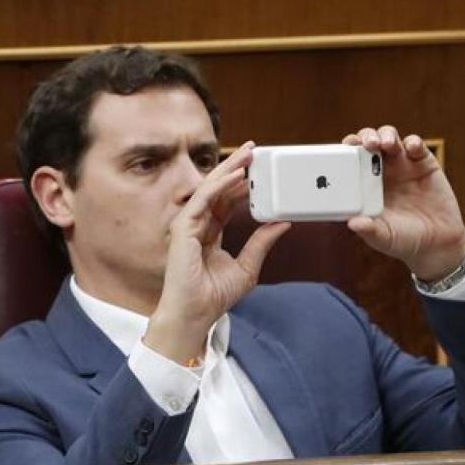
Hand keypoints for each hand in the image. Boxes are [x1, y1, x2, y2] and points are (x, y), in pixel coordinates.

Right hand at [144, 142, 290, 362]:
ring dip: (229, 169)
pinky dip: (219, 185)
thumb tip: (281, 223)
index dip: (241, 184)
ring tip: (248, 154)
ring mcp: (189, 225)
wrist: (196, 314)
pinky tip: (237, 176)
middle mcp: (199, 225)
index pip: (226, 200)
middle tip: (254, 150)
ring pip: (210, 188)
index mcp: (210, 232)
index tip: (258, 170)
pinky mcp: (183, 229)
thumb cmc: (214, 296)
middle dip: (235, 167)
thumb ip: (261, 243)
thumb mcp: (248, 267)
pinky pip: (203, 200)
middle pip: (218, 188)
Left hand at [343, 126, 464, 281]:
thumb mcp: (384, 238)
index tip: (344, 149)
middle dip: (365, 137)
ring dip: (386, 135)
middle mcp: (382, 171)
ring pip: (390, 138)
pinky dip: (413, 142)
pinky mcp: (424, 163)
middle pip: (369, 142)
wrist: (437, 243)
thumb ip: (369, 230)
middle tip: (366, 143)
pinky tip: (411, 148)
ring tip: (387, 144)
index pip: (351, 160)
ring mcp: (403, 165)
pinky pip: (417, 146)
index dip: (346, 150)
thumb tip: (352, 223)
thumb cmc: (404, 240)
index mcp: (365, 185)